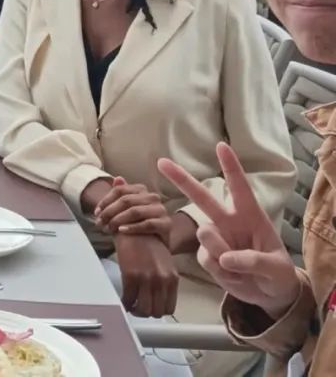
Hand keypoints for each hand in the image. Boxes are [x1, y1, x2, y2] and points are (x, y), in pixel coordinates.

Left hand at [95, 176, 171, 247]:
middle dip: (109, 212)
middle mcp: (153, 197)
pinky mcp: (166, 224)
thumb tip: (117, 179)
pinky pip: (148, 224)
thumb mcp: (126, 209)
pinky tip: (121, 231)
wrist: (155, 244)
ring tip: (109, 229)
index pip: (119, 191)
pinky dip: (132, 227)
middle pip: (126, 201)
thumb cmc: (136, 224)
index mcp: (142, 190)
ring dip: (118, 220)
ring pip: (135, 211)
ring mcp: (161, 210)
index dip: (105, 201)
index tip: (96, 213)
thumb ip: (121, 194)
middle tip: (100, 224)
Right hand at [115, 233, 178, 317]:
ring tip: (130, 304)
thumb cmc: (147, 244)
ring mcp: (146, 279)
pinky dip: (125, 302)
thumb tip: (157, 297)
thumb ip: (164, 281)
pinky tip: (123, 298)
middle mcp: (162, 280)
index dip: (158, 311)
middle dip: (146, 313)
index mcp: (172, 278)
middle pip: (156, 312)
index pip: (169, 308)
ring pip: (143, 310)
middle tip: (137, 307)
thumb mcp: (164, 264)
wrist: (133, 228)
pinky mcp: (130, 275)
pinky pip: (128, 299)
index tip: (149, 307)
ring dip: (135, 310)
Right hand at [158, 144, 299, 319]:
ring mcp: (216, 238)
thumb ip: (254, 261)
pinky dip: (221, 272)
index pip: (240, 188)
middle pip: (202, 197)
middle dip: (181, 179)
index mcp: (251, 215)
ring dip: (222, 254)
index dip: (231, 167)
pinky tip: (234, 276)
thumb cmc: (278, 274)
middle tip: (161, 162)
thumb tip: (225, 257)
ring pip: (206, 236)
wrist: (268, 294)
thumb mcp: (277, 269)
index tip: (221, 146)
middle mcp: (229, 221)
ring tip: (241, 270)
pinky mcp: (206, 256)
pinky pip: (206, 260)